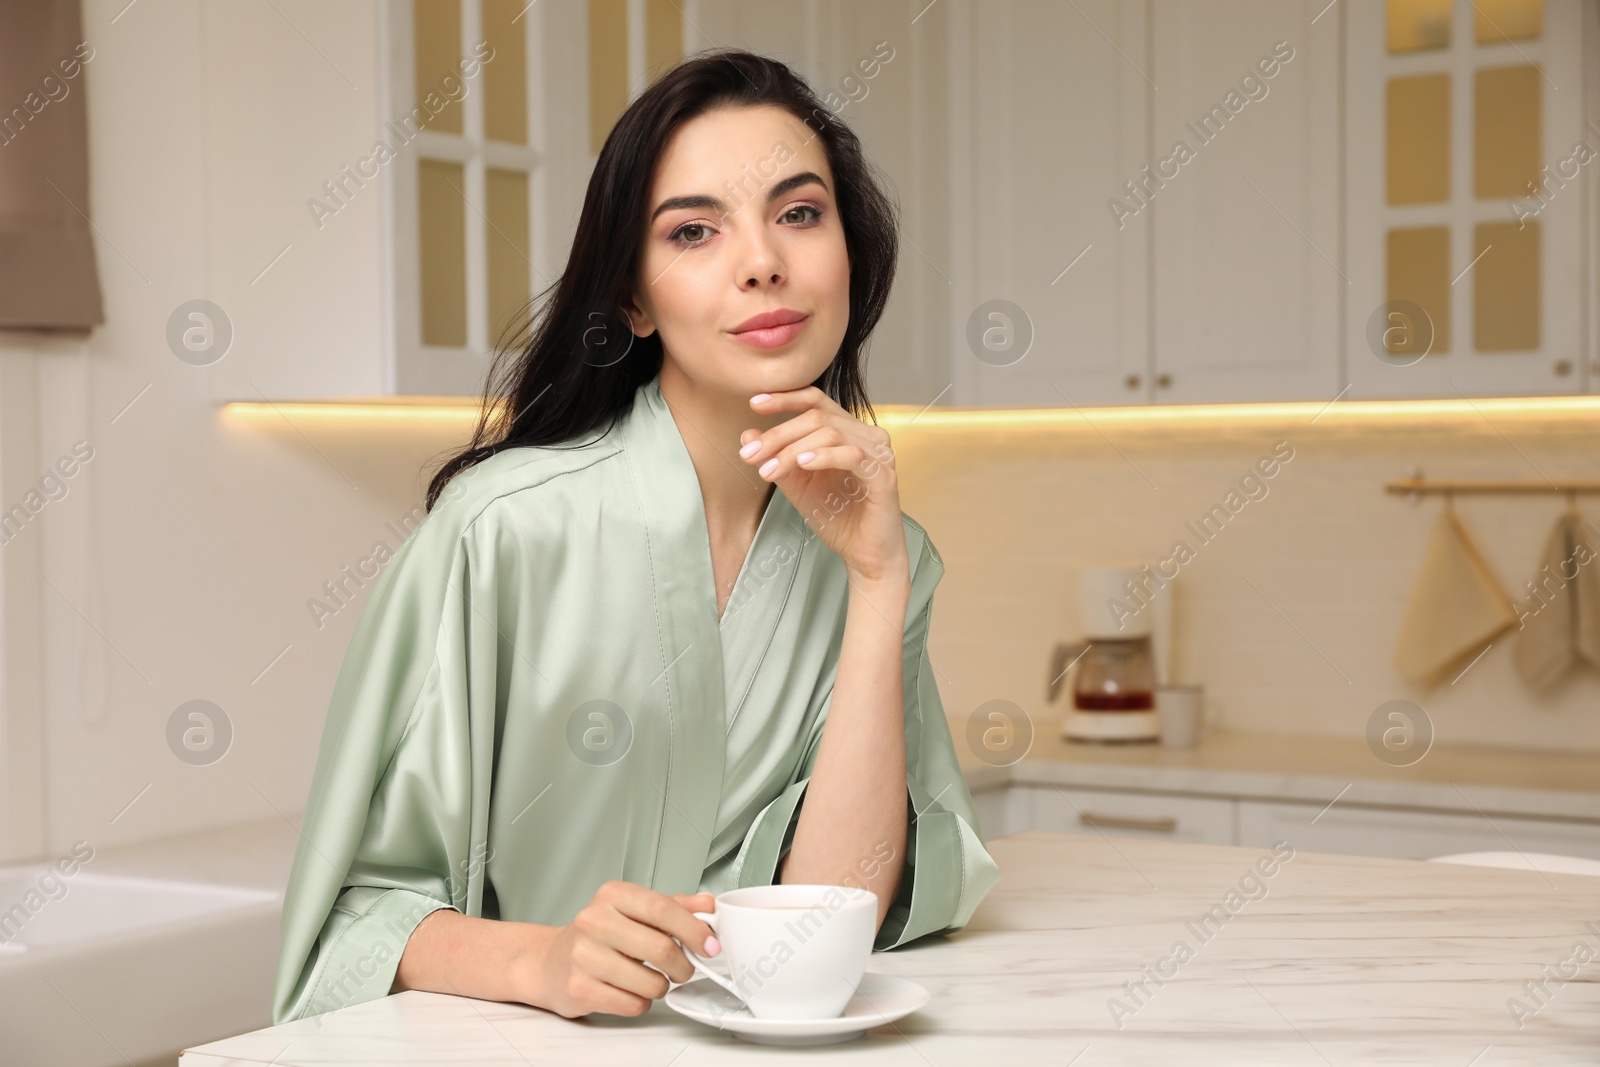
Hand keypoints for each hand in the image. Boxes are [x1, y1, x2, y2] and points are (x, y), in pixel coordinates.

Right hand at [530, 882, 715, 1018]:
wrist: (550, 962)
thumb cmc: (598, 936)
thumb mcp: (633, 910)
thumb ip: (673, 906)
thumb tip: (707, 904)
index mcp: (613, 895)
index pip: (663, 908)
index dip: (694, 930)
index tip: (710, 946)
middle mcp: (594, 921)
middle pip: (660, 947)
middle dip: (683, 965)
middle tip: (685, 969)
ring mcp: (584, 955)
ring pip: (650, 982)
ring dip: (661, 986)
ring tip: (651, 978)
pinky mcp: (580, 988)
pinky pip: (633, 1004)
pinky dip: (641, 1002)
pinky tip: (630, 990)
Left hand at [740, 387, 908, 584]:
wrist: (864, 554)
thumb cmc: (837, 517)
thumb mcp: (798, 486)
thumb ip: (776, 459)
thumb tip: (748, 435)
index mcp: (847, 432)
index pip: (816, 401)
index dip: (786, 398)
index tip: (754, 403)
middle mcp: (866, 436)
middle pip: (818, 417)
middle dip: (779, 435)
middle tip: (751, 455)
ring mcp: (878, 454)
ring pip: (831, 434)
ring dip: (793, 450)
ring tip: (769, 469)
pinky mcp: (884, 476)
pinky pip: (853, 456)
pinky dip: (824, 456)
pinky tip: (803, 463)